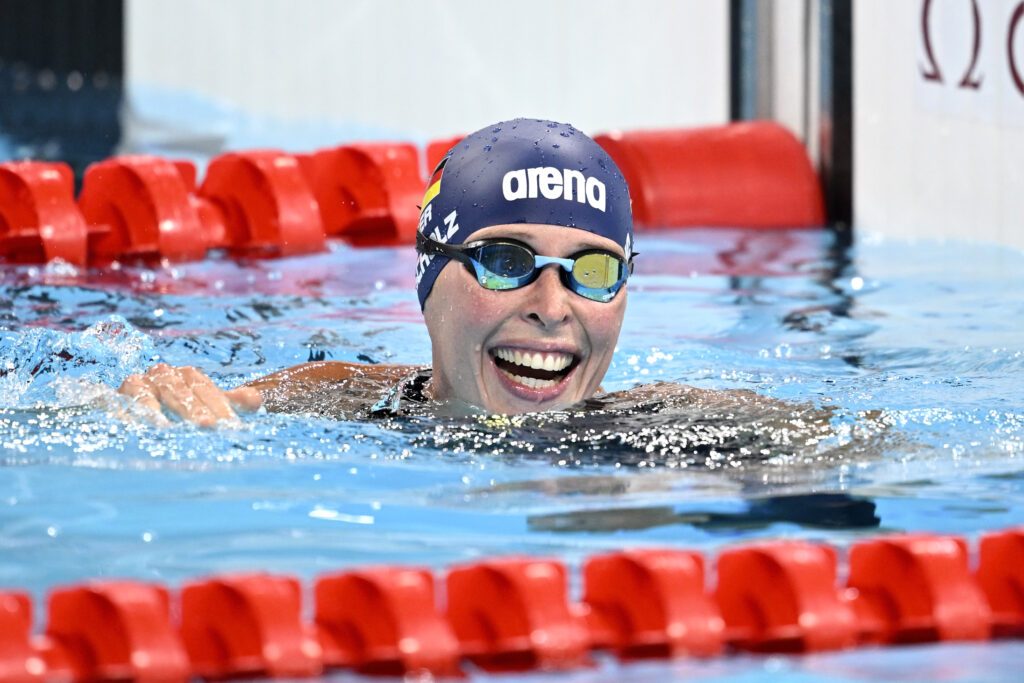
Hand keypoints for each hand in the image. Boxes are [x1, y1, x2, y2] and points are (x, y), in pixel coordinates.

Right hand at [118, 363, 261, 426]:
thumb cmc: (185, 410)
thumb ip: (232, 402)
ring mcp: (135, 384)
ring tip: (167, 430)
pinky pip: (116, 403)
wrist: (141, 410)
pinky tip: (134, 429)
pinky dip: (124, 414)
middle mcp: (161, 375)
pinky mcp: (113, 397)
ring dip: (155, 411)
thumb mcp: (210, 407)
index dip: (218, 404)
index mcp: (187, 375)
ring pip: (144, 392)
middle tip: (207, 428)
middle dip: (192, 409)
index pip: (203, 386)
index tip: (231, 424)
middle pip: (177, 389)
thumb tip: (256, 401)